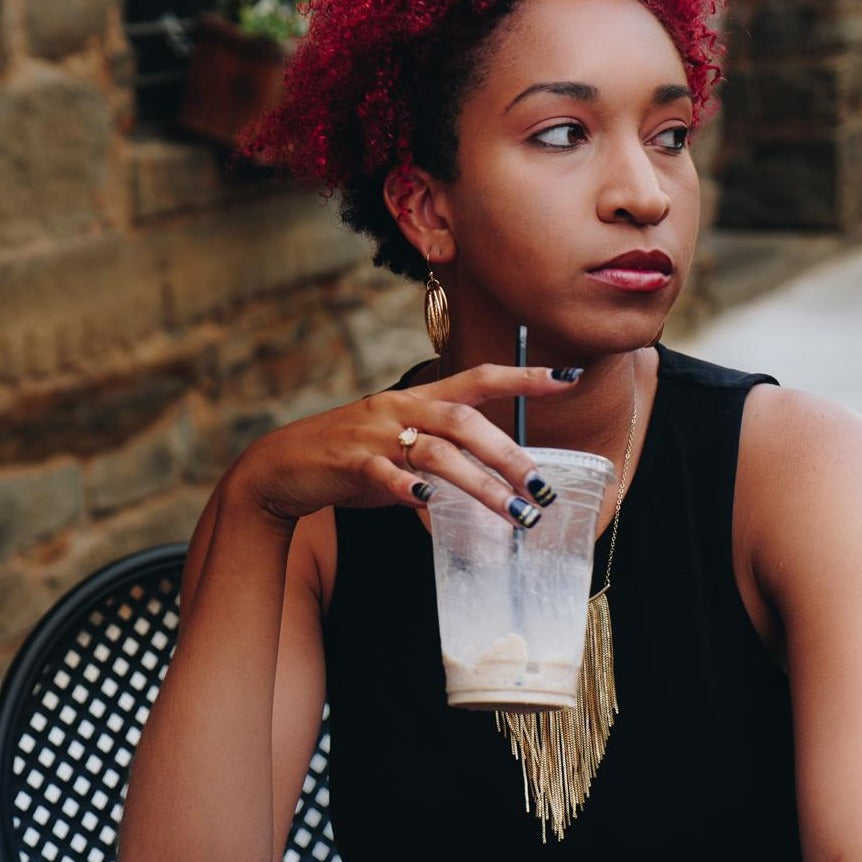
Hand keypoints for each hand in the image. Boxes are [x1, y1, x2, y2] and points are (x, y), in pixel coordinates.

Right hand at [228, 363, 582, 526]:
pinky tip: (429, 503)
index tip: (568, 379)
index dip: (524, 377)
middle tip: (543, 489)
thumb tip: (476, 486)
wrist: (281, 464)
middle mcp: (400, 409)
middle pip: (466, 422)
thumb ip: (435, 460)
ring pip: (437, 452)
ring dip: (481, 484)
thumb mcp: (396, 448)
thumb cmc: (348, 457)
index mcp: (415, 399)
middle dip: (510, 455)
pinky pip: (385, 473)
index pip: (478, 378)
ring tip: (515, 513)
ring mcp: (375, 434)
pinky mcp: (350, 462)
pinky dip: (409, 487)